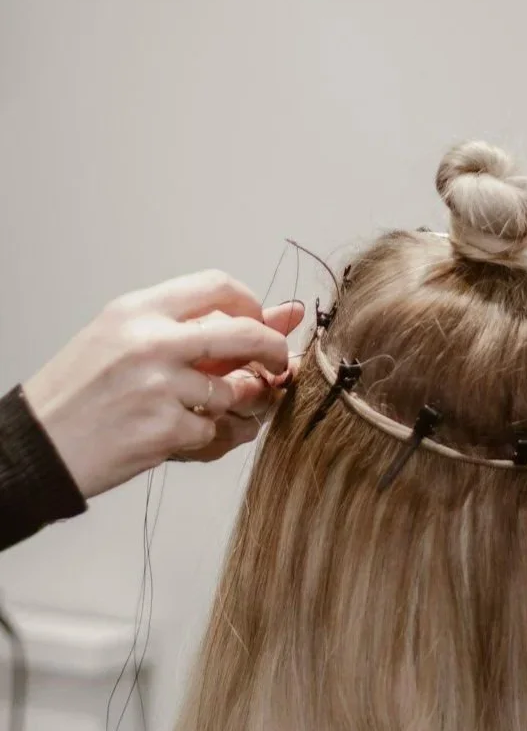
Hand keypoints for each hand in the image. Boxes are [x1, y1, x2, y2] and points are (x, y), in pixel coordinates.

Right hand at [23, 271, 304, 498]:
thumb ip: (196, 327)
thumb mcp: (123, 340)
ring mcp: (159, 385)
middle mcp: (151, 341)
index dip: (250, 306)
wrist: (39, 443)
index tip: (257, 323)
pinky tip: (173, 433)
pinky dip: (203, 435)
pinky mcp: (165, 427)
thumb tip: (283, 314)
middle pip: (246, 333)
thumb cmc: (81, 391)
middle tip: (278, 363)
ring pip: (234, 390)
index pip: (218, 286)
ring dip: (231, 404)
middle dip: (273, 349)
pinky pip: (213, 429)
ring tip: (200, 407)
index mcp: (138, 311)